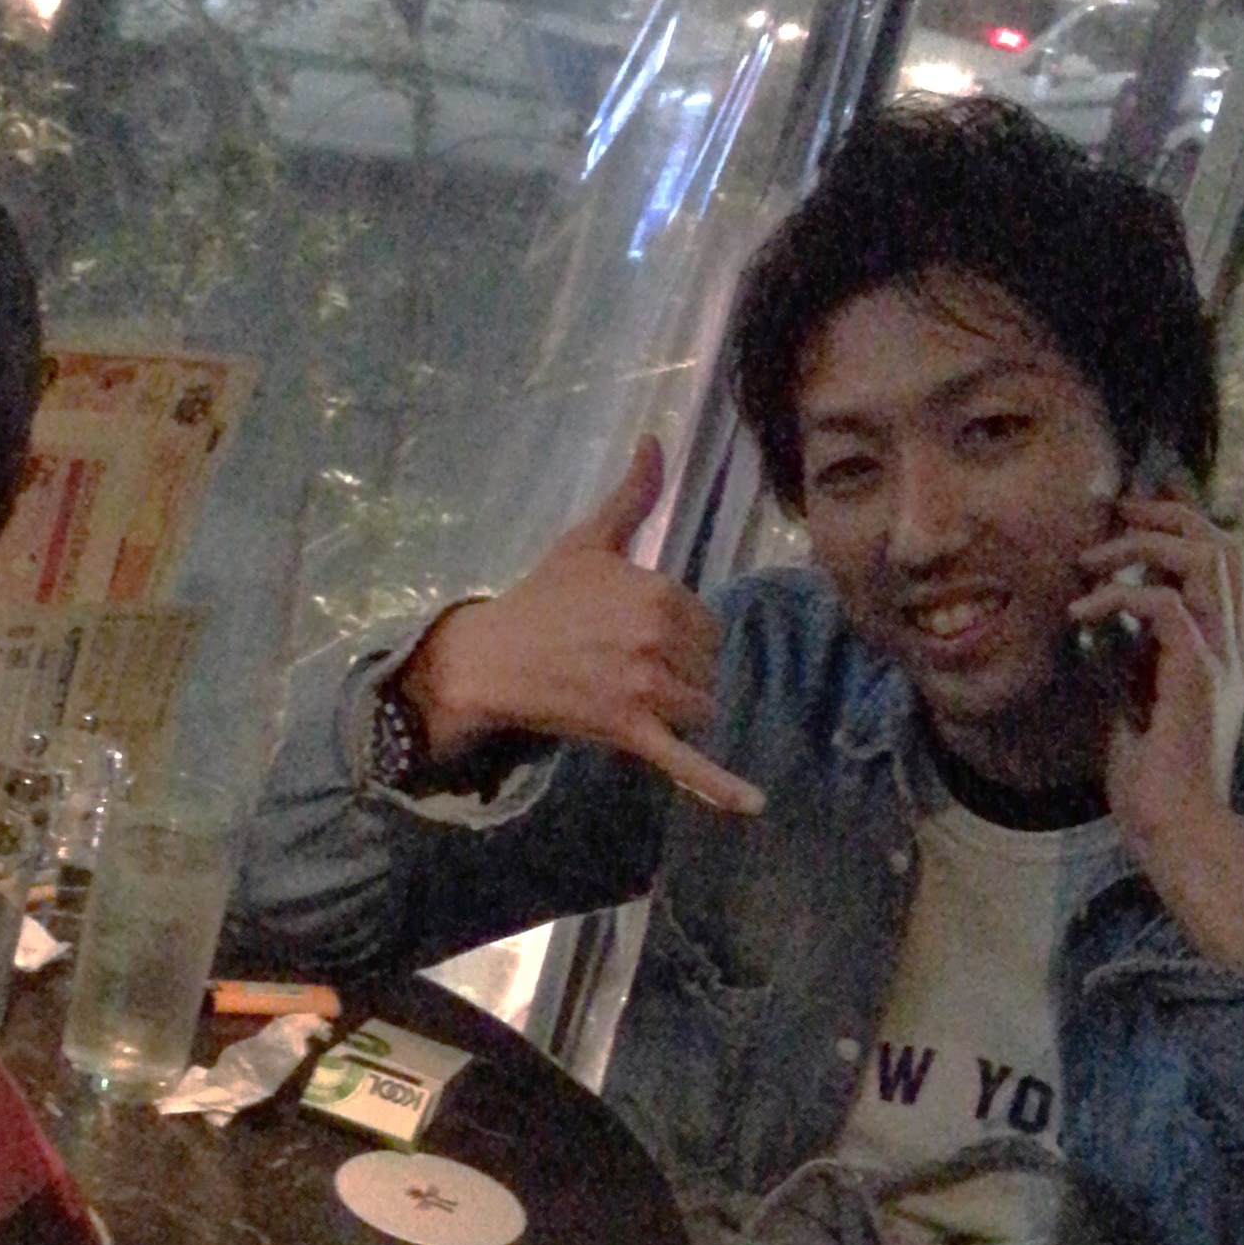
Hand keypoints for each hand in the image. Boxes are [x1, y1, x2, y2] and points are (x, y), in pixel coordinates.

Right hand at [400, 438, 762, 814]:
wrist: (490, 657)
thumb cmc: (540, 599)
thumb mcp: (589, 541)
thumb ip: (632, 495)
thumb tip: (655, 439)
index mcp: (659, 592)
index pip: (706, 626)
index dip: (678, 636)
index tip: (633, 637)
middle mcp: (660, 638)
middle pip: (707, 668)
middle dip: (679, 673)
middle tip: (623, 668)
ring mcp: (647, 688)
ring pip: (700, 709)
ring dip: (677, 711)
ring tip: (630, 701)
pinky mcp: (632, 731)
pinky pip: (686, 763)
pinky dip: (721, 787)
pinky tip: (753, 805)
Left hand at [1071, 490, 1243, 972]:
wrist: (1175, 829)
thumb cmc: (1153, 777)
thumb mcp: (1139, 698)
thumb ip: (1137, 653)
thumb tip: (1109, 615)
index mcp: (1225, 648)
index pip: (1223, 562)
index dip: (1182, 524)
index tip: (1130, 513)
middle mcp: (1234, 645)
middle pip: (1224, 546)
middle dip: (1168, 515)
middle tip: (1116, 512)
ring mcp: (1222, 658)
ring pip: (1207, 560)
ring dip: (1144, 547)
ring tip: (1091, 559)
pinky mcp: (1198, 677)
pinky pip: (1166, 605)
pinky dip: (1120, 595)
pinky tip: (1080, 611)